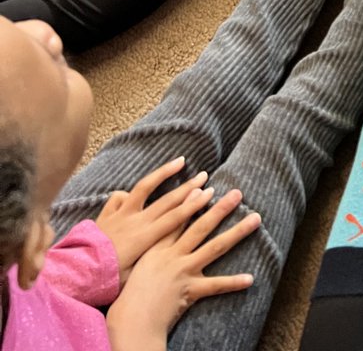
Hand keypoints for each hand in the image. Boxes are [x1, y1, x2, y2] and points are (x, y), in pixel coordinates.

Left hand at [96, 159, 213, 281]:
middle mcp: (136, 220)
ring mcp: (121, 213)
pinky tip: (132, 192)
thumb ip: (150, 259)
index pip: (176, 217)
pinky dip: (126, 194)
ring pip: (145, 187)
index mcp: (146, 237)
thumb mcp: (133, 276)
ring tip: (180, 161)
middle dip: (188, 187)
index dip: (193, 204)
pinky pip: (118, 197)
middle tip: (204, 176)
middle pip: (167, 200)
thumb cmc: (106, 279)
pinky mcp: (106, 214)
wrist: (76, 271)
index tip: (208, 192)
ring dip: (164, 173)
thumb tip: (165, 252)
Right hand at [105, 189, 259, 342]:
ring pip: (215, 247)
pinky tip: (250, 278)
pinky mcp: (191, 290)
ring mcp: (183, 271)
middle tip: (238, 192)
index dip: (191, 201)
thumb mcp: (128, 263)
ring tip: (256, 219)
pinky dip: (233, 283)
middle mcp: (172, 255)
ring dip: (237, 232)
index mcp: (157, 247)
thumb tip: (134, 229)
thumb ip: (139, 245)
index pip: (177, 218)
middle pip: (200, 226)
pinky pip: (216, 286)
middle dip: (220, 208)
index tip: (205, 185)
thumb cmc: (126, 295)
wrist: (129, 322)